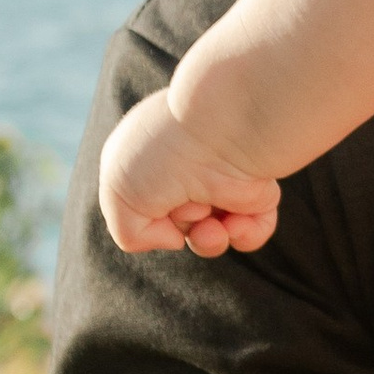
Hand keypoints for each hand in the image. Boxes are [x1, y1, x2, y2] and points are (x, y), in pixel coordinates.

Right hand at [98, 87, 281, 258]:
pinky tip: (235, 222)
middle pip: (176, 226)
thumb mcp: (117, 195)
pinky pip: (249, 234)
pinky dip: (242, 236)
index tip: (146, 191)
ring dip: (207, 240)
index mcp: (149, 160)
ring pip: (210, 237)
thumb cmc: (163, 154)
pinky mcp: (256, 193)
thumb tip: (176, 240)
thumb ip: (130, 232)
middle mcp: (186, 172)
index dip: (141, 212)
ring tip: (210, 223)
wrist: (222, 133)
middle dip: (177, 225)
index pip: (141, 205)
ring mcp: (221, 183)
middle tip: (183, 201)